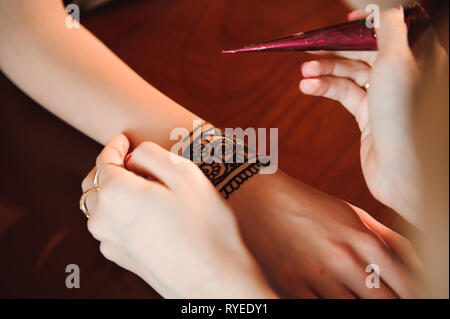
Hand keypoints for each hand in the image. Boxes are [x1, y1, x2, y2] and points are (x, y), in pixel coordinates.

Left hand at [81, 134, 275, 297]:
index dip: (114, 145)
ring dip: (114, 189)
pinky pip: (110, 226)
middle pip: (94, 183)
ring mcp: (110, 242)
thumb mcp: (185, 174)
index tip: (123, 139)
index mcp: (115, 193)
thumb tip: (134, 156)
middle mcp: (103, 219)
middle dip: (111, 166)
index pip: (103, 160)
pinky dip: (120, 211)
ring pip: (101, 206)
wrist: (213, 279)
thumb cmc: (205, 226)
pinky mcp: (121, 257)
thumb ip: (152, 155)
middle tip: (135, 159)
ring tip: (144, 185)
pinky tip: (145, 211)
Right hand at [227, 171, 423, 297]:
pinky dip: (327, 307)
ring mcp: (314, 274)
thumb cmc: (307, 203)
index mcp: (361, 239)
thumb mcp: (350, 212)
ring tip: (354, 294)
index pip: (406, 283)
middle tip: (381, 297)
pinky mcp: (289, 285)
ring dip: (358, 304)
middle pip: (382, 301)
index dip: (413, 294)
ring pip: (351, 308)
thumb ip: (386, 238)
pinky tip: (331, 297)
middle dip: (387, 301)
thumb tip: (416, 264)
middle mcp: (341, 259)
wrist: (258, 195)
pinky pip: (317, 310)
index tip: (408, 295)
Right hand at [299, 7, 421, 224]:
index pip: (391, 29)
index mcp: (417, 57)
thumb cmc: (405, 114)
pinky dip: (326, 89)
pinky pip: (346, 95)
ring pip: (351, 74)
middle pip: (365, 52)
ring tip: (303, 74)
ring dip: (326, 71)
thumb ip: (389, 30)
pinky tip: (308, 87)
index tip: (343, 21)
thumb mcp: (396, 61)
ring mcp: (386, 97)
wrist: (402, 171)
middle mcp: (403, 75)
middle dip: (336, 50)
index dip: (366, 24)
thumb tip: (384, 9)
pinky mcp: (369, 117)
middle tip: (308, 49)